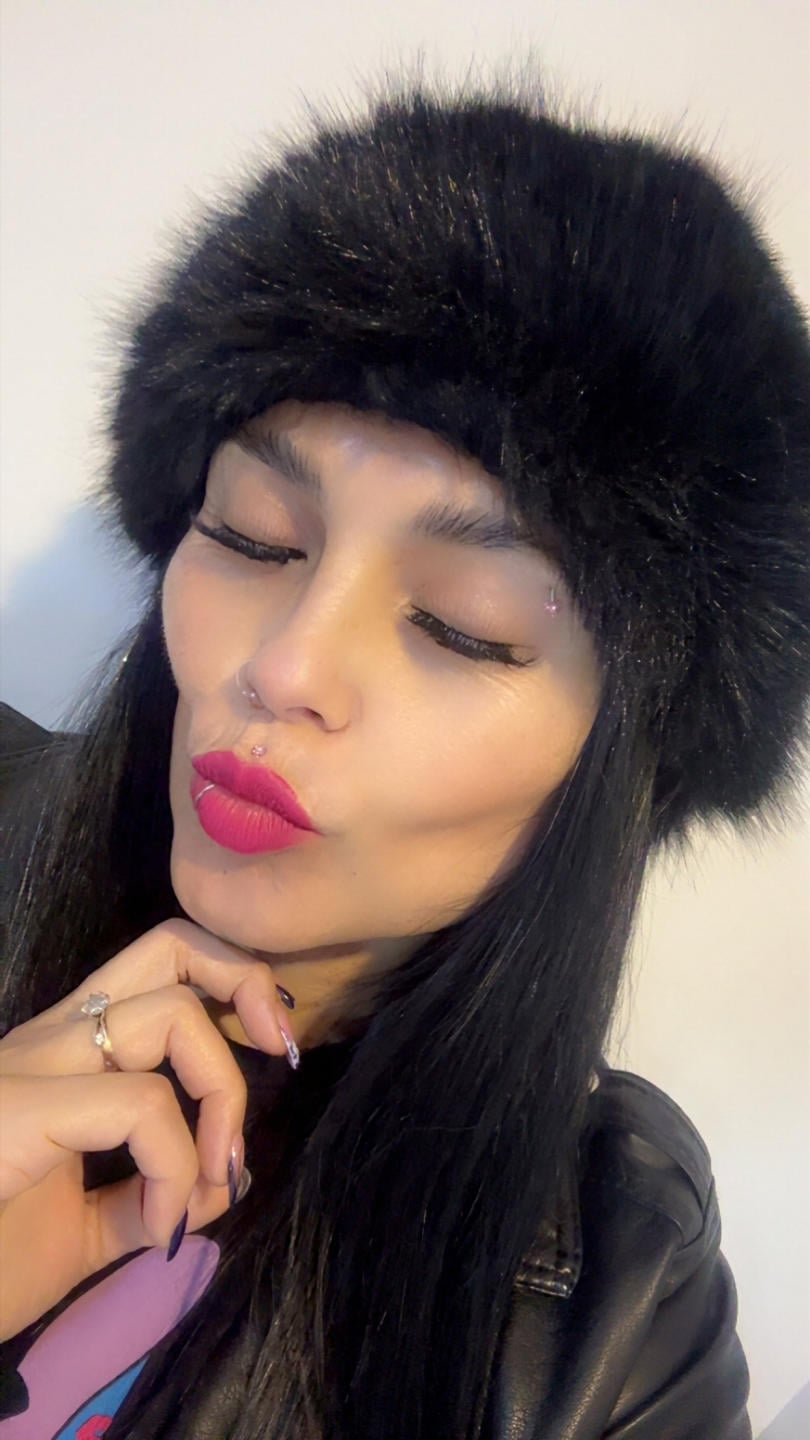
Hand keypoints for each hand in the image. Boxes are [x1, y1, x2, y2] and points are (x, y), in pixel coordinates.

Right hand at [0, 918, 295, 1340]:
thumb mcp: (83, 1233)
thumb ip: (148, 1200)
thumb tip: (221, 1182)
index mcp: (64, 1057)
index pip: (156, 967)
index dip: (230, 986)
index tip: (272, 1053)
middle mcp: (47, 1041)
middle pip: (169, 945)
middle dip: (246, 982)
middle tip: (278, 1056)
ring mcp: (29, 1069)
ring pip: (171, 1015)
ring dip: (223, 1097)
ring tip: (215, 1174)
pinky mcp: (18, 1110)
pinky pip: (140, 1106)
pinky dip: (178, 1168)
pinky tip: (161, 1227)